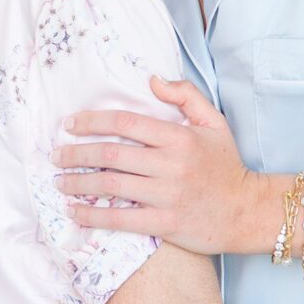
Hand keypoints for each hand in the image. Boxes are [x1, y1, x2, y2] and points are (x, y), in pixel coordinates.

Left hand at [55, 76, 277, 254]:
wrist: (248, 211)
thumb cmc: (227, 166)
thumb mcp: (214, 122)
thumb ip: (185, 95)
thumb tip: (151, 80)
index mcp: (178, 137)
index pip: (125, 123)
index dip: (91, 121)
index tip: (69, 124)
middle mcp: (170, 165)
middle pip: (111, 155)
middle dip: (76, 153)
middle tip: (55, 154)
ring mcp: (167, 195)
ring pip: (111, 186)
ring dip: (78, 183)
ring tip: (59, 181)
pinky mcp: (166, 223)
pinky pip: (122, 220)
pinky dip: (94, 215)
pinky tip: (75, 212)